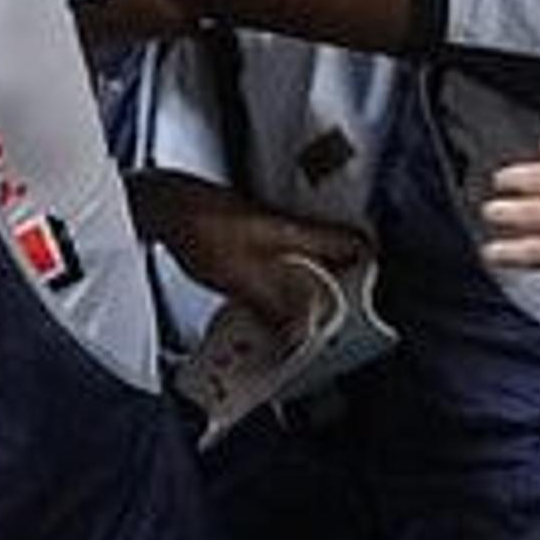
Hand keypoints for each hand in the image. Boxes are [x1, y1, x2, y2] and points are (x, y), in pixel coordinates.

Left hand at [129, 171, 370, 332]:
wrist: (164, 205)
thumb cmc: (200, 227)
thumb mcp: (240, 278)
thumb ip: (273, 308)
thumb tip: (300, 335)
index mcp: (296, 232)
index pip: (352, 243)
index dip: (372, 269)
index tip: (376, 299)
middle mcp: (289, 229)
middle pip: (332, 258)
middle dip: (341, 290)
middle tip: (340, 322)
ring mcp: (270, 232)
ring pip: (305, 263)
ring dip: (310, 290)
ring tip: (307, 323)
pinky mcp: (251, 238)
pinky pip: (280, 265)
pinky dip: (283, 287)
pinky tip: (269, 309)